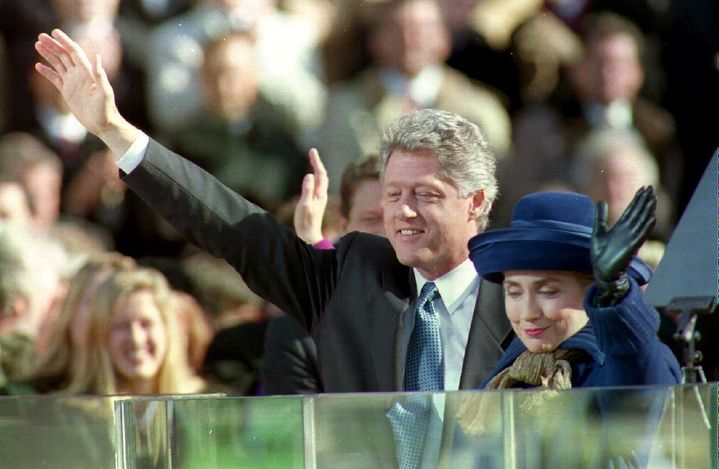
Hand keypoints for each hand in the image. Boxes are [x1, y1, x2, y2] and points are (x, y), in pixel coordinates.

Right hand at [34, 29, 137, 155]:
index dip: (65, 42)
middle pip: (64, 55)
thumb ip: (100, 75)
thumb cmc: (106, 109)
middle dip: (53, 45)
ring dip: (48, 54)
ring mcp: (73, 82)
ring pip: (58, 64)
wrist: (103, 124)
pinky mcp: (67, 92)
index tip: (54, 32)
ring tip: (37, 45)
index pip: (74, 52)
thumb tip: (97, 56)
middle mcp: (79, 75)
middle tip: (40, 36)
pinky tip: (38, 66)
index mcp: (87, 72)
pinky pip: (55, 79)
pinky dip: (47, 72)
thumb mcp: (105, 92)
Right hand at [293, 148, 327, 244]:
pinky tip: (312, 177)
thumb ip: (307, 190)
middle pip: (322, 175)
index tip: (312, 151)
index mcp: (320, 193)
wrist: (309, 236)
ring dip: (317, 169)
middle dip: (317, 162)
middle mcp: (321, 194)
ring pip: (321, 180)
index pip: (320, 173)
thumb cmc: (305, 222)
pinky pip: (318, 185)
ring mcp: (319, 198)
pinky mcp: (316, 202)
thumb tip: (309, 175)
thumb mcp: (305, 205)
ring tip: (312, 160)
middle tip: (312, 152)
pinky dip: (315, 177)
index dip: (316, 161)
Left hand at [591, 185, 656, 304]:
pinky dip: (646, 227)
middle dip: (644, 200)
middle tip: (650, 187)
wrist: (602, 272)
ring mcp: (631, 239)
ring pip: (641, 221)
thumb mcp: (598, 232)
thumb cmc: (601, 254)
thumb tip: (601, 200)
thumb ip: (600, 217)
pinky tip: (652, 217)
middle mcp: (628, 232)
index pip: (631, 210)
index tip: (643, 188)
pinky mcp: (632, 247)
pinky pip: (641, 235)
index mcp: (620, 227)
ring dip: (648, 210)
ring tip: (653, 198)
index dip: (637, 199)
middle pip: (638, 213)